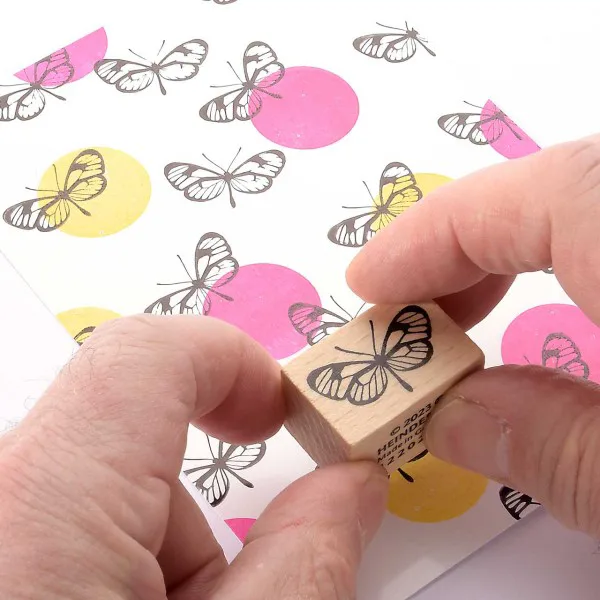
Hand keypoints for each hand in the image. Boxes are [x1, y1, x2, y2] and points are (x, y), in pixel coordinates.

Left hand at [0, 316, 386, 598]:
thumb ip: (303, 566)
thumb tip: (351, 486)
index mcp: (46, 509)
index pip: (146, 354)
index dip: (232, 361)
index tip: (279, 413)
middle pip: (124, 437)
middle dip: (197, 503)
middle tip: (237, 585)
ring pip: (90, 487)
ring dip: (149, 548)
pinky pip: (52, 520)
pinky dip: (103, 561)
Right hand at [348, 135, 599, 538]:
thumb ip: (561, 450)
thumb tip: (458, 418)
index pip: (542, 194)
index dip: (434, 237)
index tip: (369, 285)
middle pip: (567, 188)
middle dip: (468, 244)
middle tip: (410, 310)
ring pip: (592, 205)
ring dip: (522, 249)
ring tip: (469, 314)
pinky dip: (574, 257)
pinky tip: (562, 310)